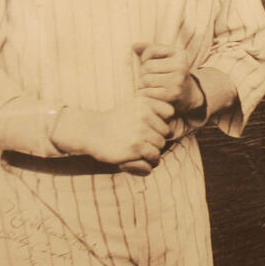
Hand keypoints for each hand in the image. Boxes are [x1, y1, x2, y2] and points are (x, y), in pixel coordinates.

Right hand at [52, 97, 174, 173]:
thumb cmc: (116, 122)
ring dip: (153, 153)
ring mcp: (140, 132)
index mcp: (145, 103)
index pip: (169, 113)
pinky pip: (153, 158)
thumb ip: (153, 111)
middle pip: (165, 133)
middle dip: (156, 139)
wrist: (92, 132)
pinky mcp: (136, 148)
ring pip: (160, 147)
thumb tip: (172, 130)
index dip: (162, 121)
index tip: (151, 125)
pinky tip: (139, 160)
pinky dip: (148, 163)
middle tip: (142, 142)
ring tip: (140, 152)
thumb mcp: (134, 107)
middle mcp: (144, 115)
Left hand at [134, 43, 203, 113]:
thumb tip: (134, 46)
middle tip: (150, 77)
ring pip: (146, 80)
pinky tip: (151, 94)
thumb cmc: (170, 73)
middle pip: (147, 66)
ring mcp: (178, 81)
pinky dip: (144, 93)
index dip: (145, 57)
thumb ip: (149, 50)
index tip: (148, 62)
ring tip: (150, 86)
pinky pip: (147, 92)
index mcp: (179, 53)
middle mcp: (181, 66)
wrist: (187, 94)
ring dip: (143, 84)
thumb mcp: (164, 57)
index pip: (151, 50)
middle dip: (143, 72)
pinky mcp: (173, 94)